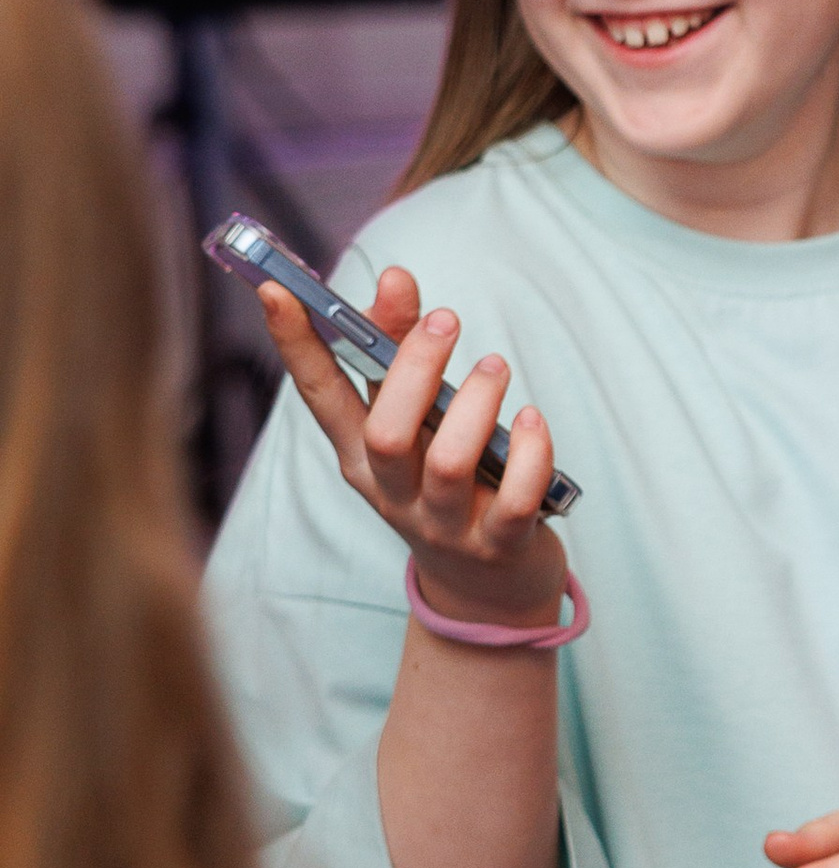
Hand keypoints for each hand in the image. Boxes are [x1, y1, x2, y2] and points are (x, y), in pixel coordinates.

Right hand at [261, 266, 565, 633]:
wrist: (485, 588)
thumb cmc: (447, 481)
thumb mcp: (416, 421)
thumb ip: (402, 350)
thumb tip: (396, 279)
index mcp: (360, 456)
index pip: (317, 396)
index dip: (295, 345)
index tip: (277, 290)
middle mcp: (393, 492)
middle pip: (386, 431)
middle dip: (415, 367)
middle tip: (446, 319)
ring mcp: (444, 524)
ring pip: (448, 462)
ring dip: (477, 402)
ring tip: (495, 366)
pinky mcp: (499, 545)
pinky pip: (516, 501)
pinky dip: (531, 454)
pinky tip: (534, 420)